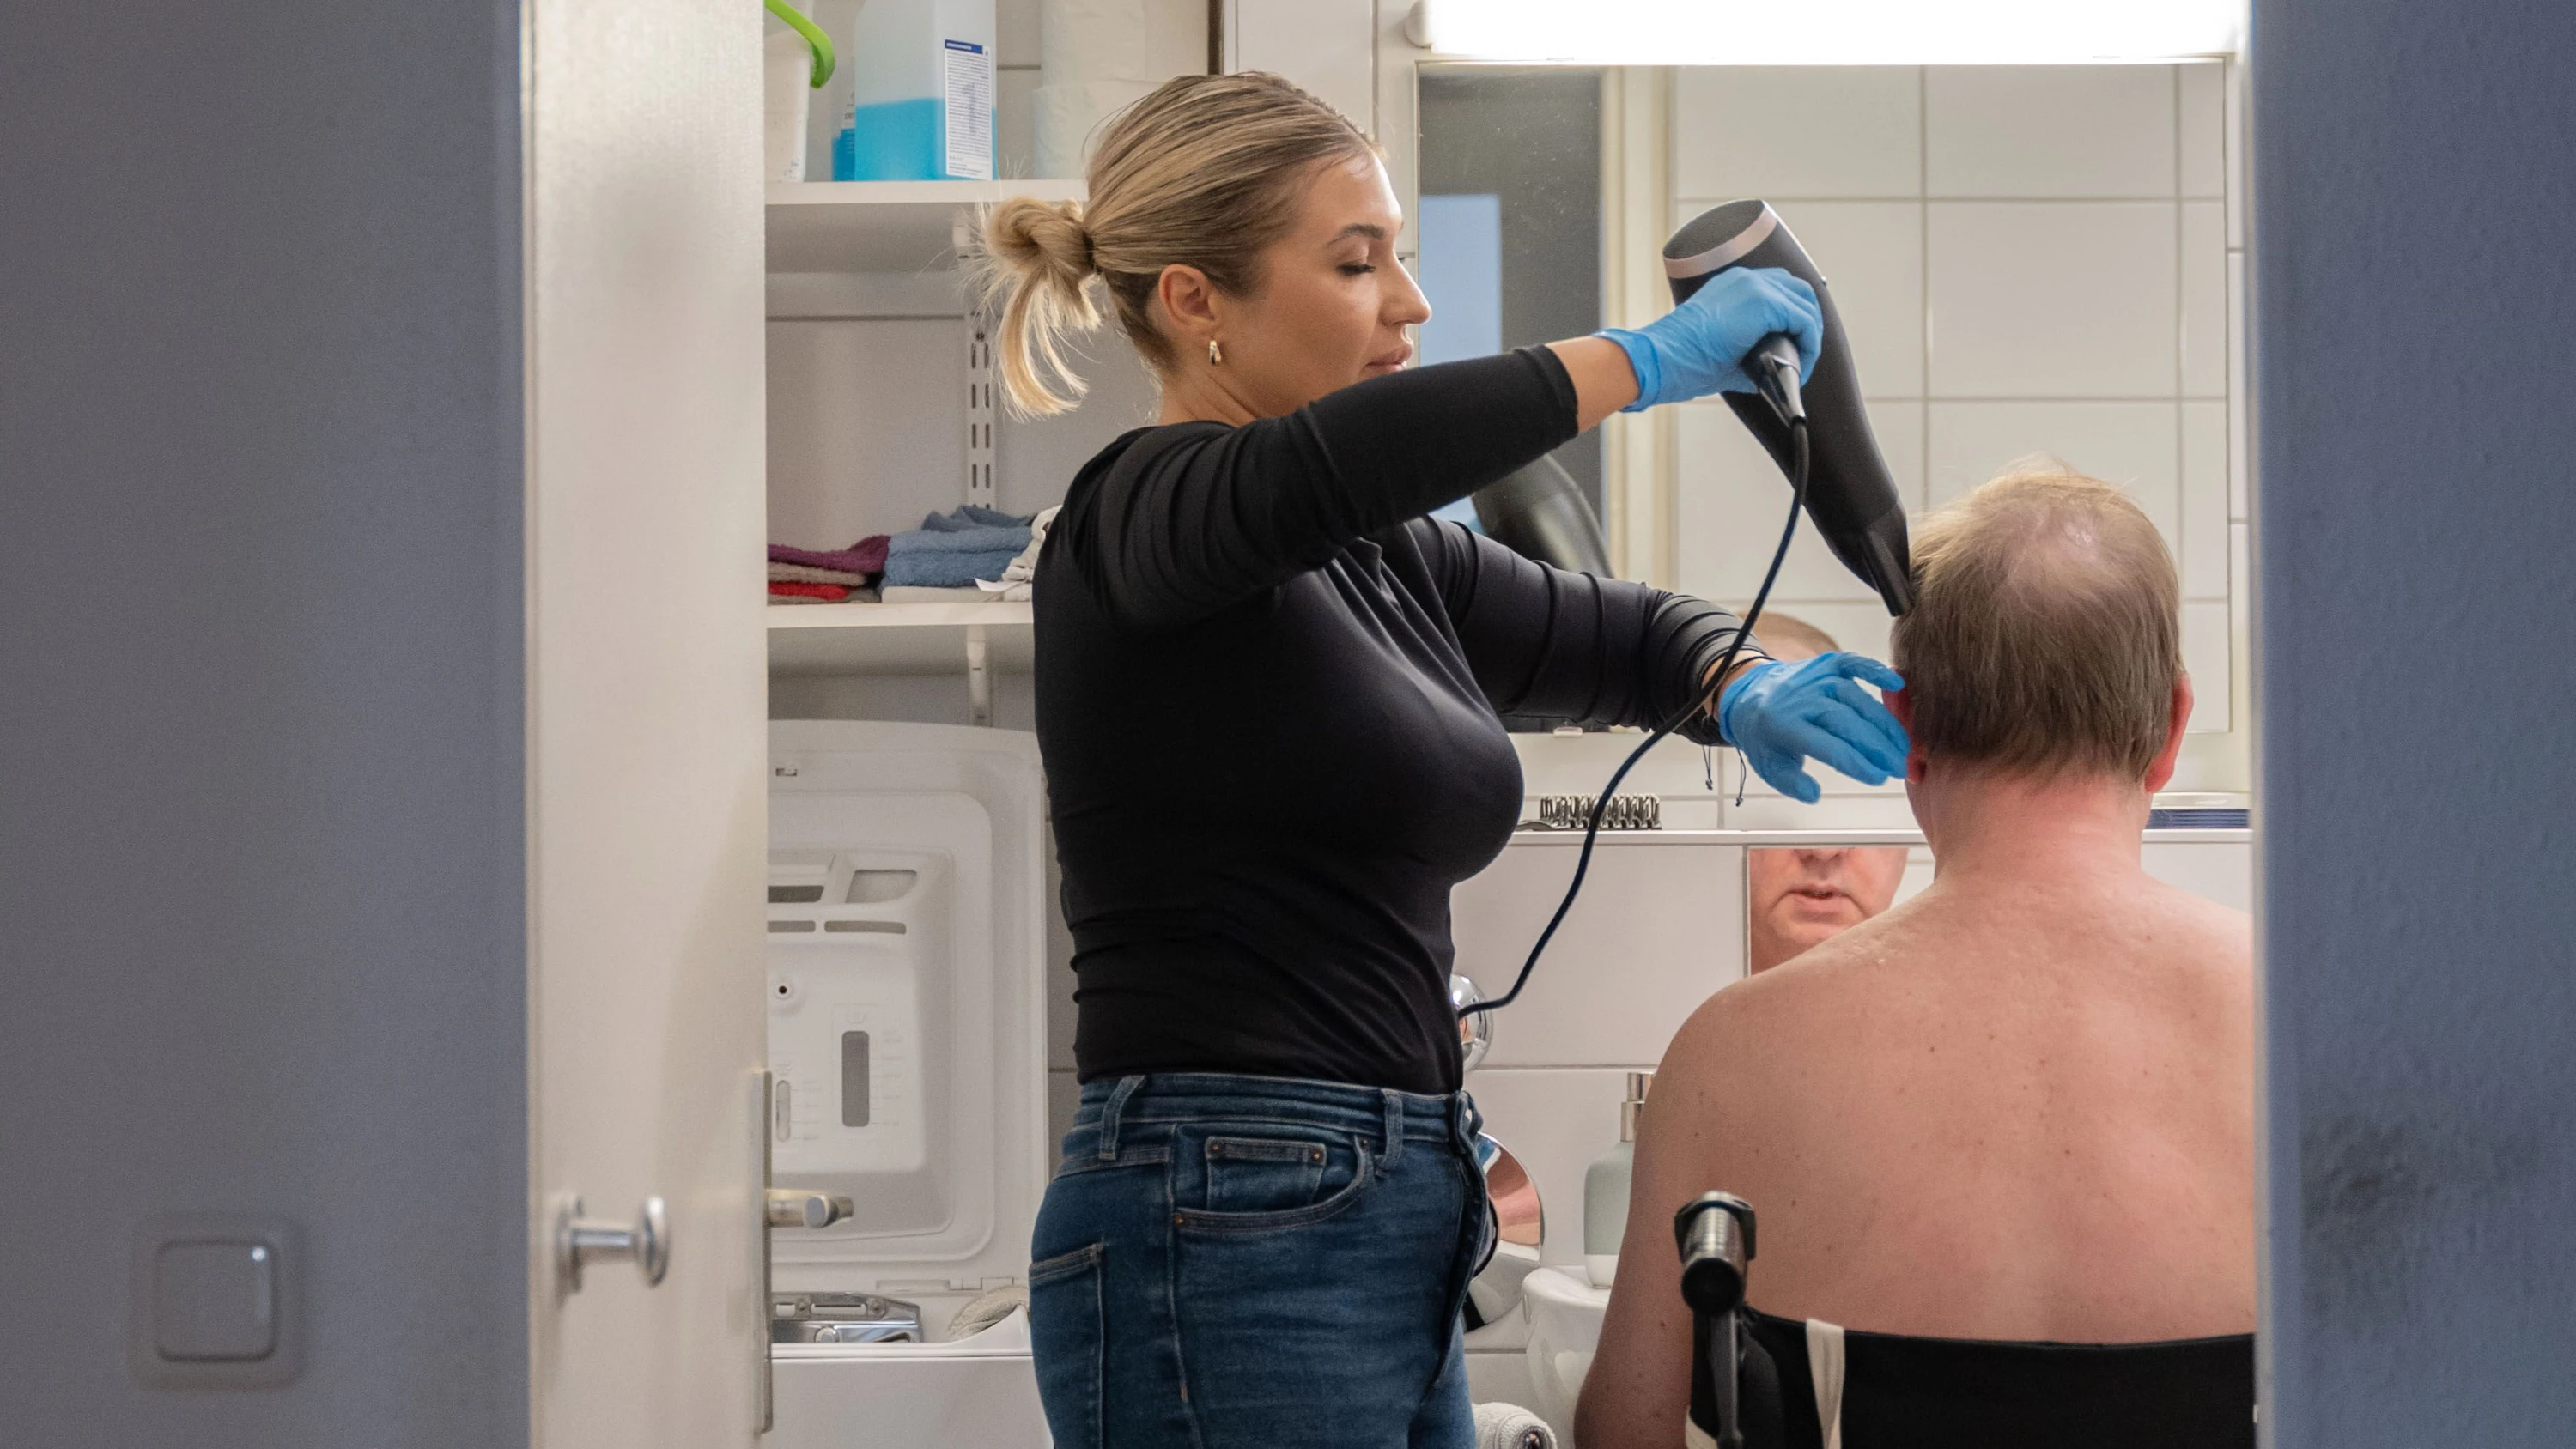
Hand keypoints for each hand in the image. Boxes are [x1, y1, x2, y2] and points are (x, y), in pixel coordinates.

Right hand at [1595, 267, 1821, 412]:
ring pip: (1806, 302)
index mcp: (1733, 285)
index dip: (1793, 316)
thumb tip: (1767, 371)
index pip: (1778, 289)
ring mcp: (1756, 287)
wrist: (1662, 358)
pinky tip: (1801, 365)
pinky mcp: (1765, 304)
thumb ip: (1748, 353)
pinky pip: (1804, 321)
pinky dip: (1809, 343)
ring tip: (1803, 363)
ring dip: (1811, 333)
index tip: (1792, 345)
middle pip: (1798, 290)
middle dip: (1808, 322)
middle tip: (1803, 353)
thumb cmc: (1680, 359)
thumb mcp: (1720, 350)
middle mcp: (1747, 279)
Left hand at [1718, 652, 1909, 803]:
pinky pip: (1854, 664)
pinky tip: (1897, 685)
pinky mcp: (1827, 664)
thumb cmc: (1765, 733)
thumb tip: (1813, 794)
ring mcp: (1816, 678)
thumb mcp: (1769, 765)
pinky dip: (1875, 671)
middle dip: (1878, 747)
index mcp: (1783, 724)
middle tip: (1898, 768)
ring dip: (1884, 723)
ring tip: (1901, 747)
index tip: (1878, 778)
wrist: (1750, 693)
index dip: (1858, 764)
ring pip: (1857, 699)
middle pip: (1848, 723)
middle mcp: (1802, 698)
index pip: (1829, 748)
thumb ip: (1790, 783)